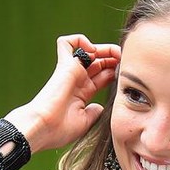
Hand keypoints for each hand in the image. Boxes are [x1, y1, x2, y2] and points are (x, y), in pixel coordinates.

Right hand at [5, 34, 119, 152]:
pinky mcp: (64, 65)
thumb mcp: (85, 122)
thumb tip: (100, 107)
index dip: (115, 72)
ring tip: (116, 53)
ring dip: (104, 48)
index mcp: (83, 93)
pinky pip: (66, 43)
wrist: (42, 128)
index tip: (127, 75)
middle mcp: (77, 80)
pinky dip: (79, 40)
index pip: (102, 76)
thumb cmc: (59, 129)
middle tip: (126, 61)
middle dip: (114, 59)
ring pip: (88, 49)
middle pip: (99, 61)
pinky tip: (92, 50)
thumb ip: (94, 112)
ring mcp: (71, 72)